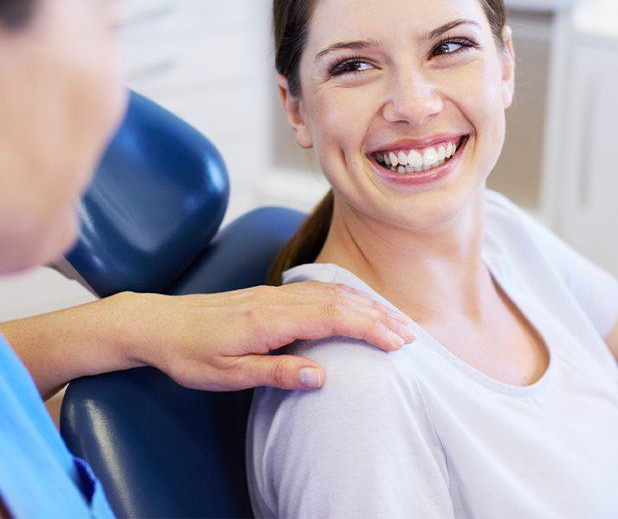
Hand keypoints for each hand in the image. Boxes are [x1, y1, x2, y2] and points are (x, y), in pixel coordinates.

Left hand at [122, 282, 414, 391]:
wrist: (161, 323)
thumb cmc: (191, 353)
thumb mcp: (228, 373)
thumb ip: (275, 372)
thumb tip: (322, 376)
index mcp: (269, 319)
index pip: (332, 317)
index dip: (368, 327)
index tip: (397, 342)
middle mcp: (277, 300)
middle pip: (339, 300)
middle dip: (377, 315)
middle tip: (409, 334)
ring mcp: (274, 293)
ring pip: (330, 291)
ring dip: (364, 303)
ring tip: (392, 319)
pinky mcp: (270, 294)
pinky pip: (316, 289)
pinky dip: (344, 296)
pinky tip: (354, 303)